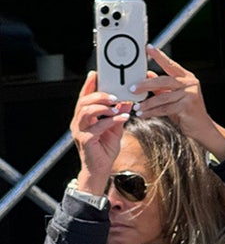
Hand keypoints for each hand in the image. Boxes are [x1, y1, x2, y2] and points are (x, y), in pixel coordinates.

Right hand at [71, 71, 129, 194]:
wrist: (101, 170)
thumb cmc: (105, 149)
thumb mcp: (115, 129)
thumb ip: (118, 115)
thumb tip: (127, 102)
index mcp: (83, 118)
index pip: (83, 97)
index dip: (88, 85)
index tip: (95, 73)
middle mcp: (78, 123)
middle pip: (83, 102)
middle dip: (99, 95)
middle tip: (114, 95)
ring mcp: (79, 131)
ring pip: (86, 111)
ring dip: (103, 106)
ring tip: (117, 106)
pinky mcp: (85, 140)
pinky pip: (96, 126)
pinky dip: (110, 120)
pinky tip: (123, 118)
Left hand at [135, 45, 224, 160]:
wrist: (200, 127)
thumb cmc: (186, 111)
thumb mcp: (172, 96)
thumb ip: (161, 86)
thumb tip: (147, 75)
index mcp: (186, 78)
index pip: (170, 64)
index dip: (159, 56)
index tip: (148, 48)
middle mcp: (190, 83)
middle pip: (164, 80)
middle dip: (146, 85)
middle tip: (132, 89)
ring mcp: (190, 94)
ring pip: (163, 97)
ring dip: (147, 103)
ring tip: (137, 107)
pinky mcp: (188, 106)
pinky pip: (165, 108)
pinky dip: (152, 112)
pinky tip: (144, 114)